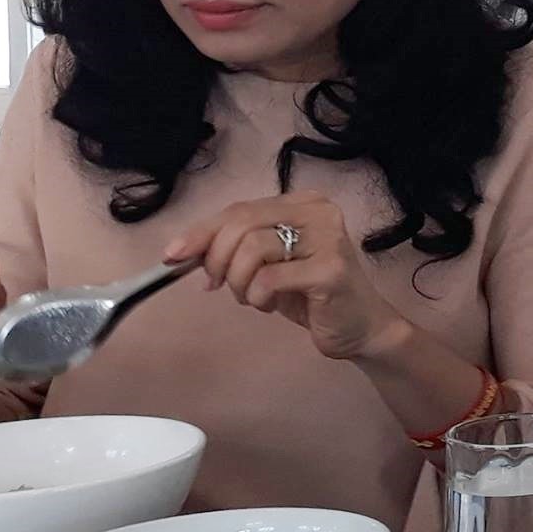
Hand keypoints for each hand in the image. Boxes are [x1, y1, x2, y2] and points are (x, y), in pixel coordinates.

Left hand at [165, 191, 406, 360]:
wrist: (361, 328)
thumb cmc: (311, 295)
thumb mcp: (269, 263)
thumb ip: (236, 247)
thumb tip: (181, 251)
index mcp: (304, 203)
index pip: (239, 209)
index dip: (201, 231)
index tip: (172, 255)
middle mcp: (319, 212)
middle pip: (242, 223)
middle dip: (216, 258)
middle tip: (216, 285)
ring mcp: (328, 239)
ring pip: (252, 248)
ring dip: (238, 281)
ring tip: (252, 298)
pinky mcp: (330, 270)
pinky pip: (268, 279)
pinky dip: (257, 296)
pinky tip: (269, 305)